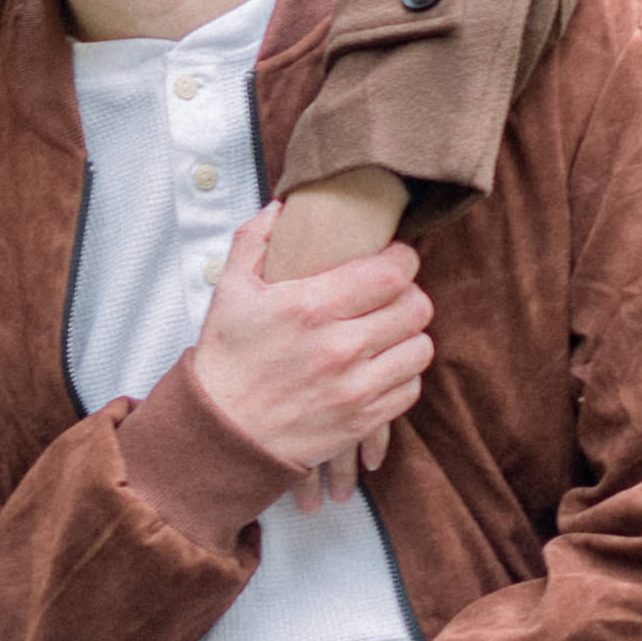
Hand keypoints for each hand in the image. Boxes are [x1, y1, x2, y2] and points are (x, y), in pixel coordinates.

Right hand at [252, 167, 417, 508]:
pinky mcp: (362, 420)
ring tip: (388, 332)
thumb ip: (255, 239)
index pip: (393, 272)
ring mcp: (354, 387)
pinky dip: (401, 374)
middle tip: (390, 296)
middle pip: (417, 307)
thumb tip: (282, 207)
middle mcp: (340, 346)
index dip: (401, 259)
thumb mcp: (229, 289)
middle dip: (408, 294)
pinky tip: (379, 366)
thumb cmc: (226, 357)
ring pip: (421, 348)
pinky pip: (410, 388)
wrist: (221, 433)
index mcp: (312, 306)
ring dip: (408, 336)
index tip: (390, 260)